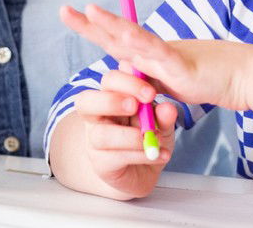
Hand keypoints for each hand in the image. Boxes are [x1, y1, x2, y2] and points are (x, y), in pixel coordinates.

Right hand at [54, 68, 181, 199]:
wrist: (145, 171)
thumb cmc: (149, 137)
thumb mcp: (162, 123)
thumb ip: (163, 116)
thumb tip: (167, 108)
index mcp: (111, 98)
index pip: (108, 81)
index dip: (126, 82)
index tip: (150, 93)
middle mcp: (97, 118)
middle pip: (85, 102)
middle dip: (111, 101)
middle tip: (135, 106)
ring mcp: (94, 142)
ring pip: (100, 135)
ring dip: (130, 137)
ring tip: (154, 139)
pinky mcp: (101, 164)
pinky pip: (114, 157)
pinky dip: (140, 155)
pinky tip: (159, 154)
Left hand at [59, 4, 252, 111]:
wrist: (240, 77)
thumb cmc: (209, 78)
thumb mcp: (170, 85)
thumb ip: (151, 84)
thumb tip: (134, 87)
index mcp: (148, 55)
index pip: (115, 41)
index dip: (93, 28)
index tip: (72, 15)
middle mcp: (153, 50)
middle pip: (115, 34)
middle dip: (88, 23)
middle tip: (63, 9)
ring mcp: (166, 54)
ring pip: (133, 37)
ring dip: (110, 24)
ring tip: (89, 10)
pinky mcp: (180, 64)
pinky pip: (157, 52)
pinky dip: (140, 42)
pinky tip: (125, 34)